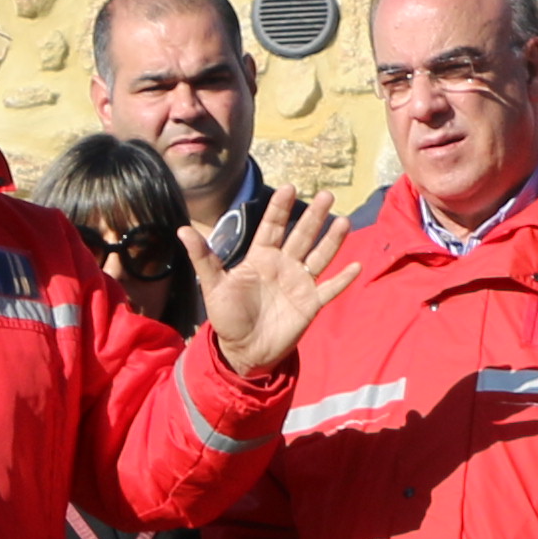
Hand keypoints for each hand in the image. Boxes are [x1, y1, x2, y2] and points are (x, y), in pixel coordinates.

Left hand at [196, 187, 356, 374]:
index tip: (289, 188)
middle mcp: (283, 265)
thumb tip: (182, 229)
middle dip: (314, 216)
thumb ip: (203, 257)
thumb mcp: (213, 285)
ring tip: (343, 221)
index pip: (273, 226)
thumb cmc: (228, 317)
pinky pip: (329, 289)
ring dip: (332, 240)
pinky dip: (342, 279)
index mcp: (261, 257)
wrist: (243, 350)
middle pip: (301, 235)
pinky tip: (355, 266)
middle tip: (327, 195)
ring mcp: (299, 283)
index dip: (281, 208)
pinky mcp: (310, 304)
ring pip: (319, 256)